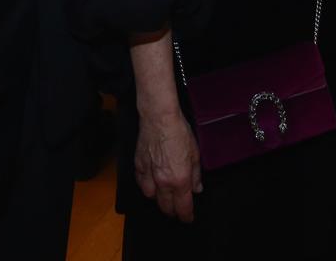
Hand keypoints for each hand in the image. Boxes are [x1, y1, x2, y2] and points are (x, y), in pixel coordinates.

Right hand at [133, 107, 202, 221]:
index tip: (188, 218)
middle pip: (166, 207)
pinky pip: (141, 184)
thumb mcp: (195, 153)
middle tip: (177, 210)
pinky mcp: (139, 166)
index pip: (183, 207)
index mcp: (180, 180)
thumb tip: (196, 188)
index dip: (186, 216)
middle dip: (173, 211)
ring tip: (164, 197)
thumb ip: (195, 174)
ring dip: (159, 200)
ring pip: (151, 198)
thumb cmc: (179, 132)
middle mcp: (163, 181)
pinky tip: (151, 184)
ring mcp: (149, 175)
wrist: (159, 118)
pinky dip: (146, 188)